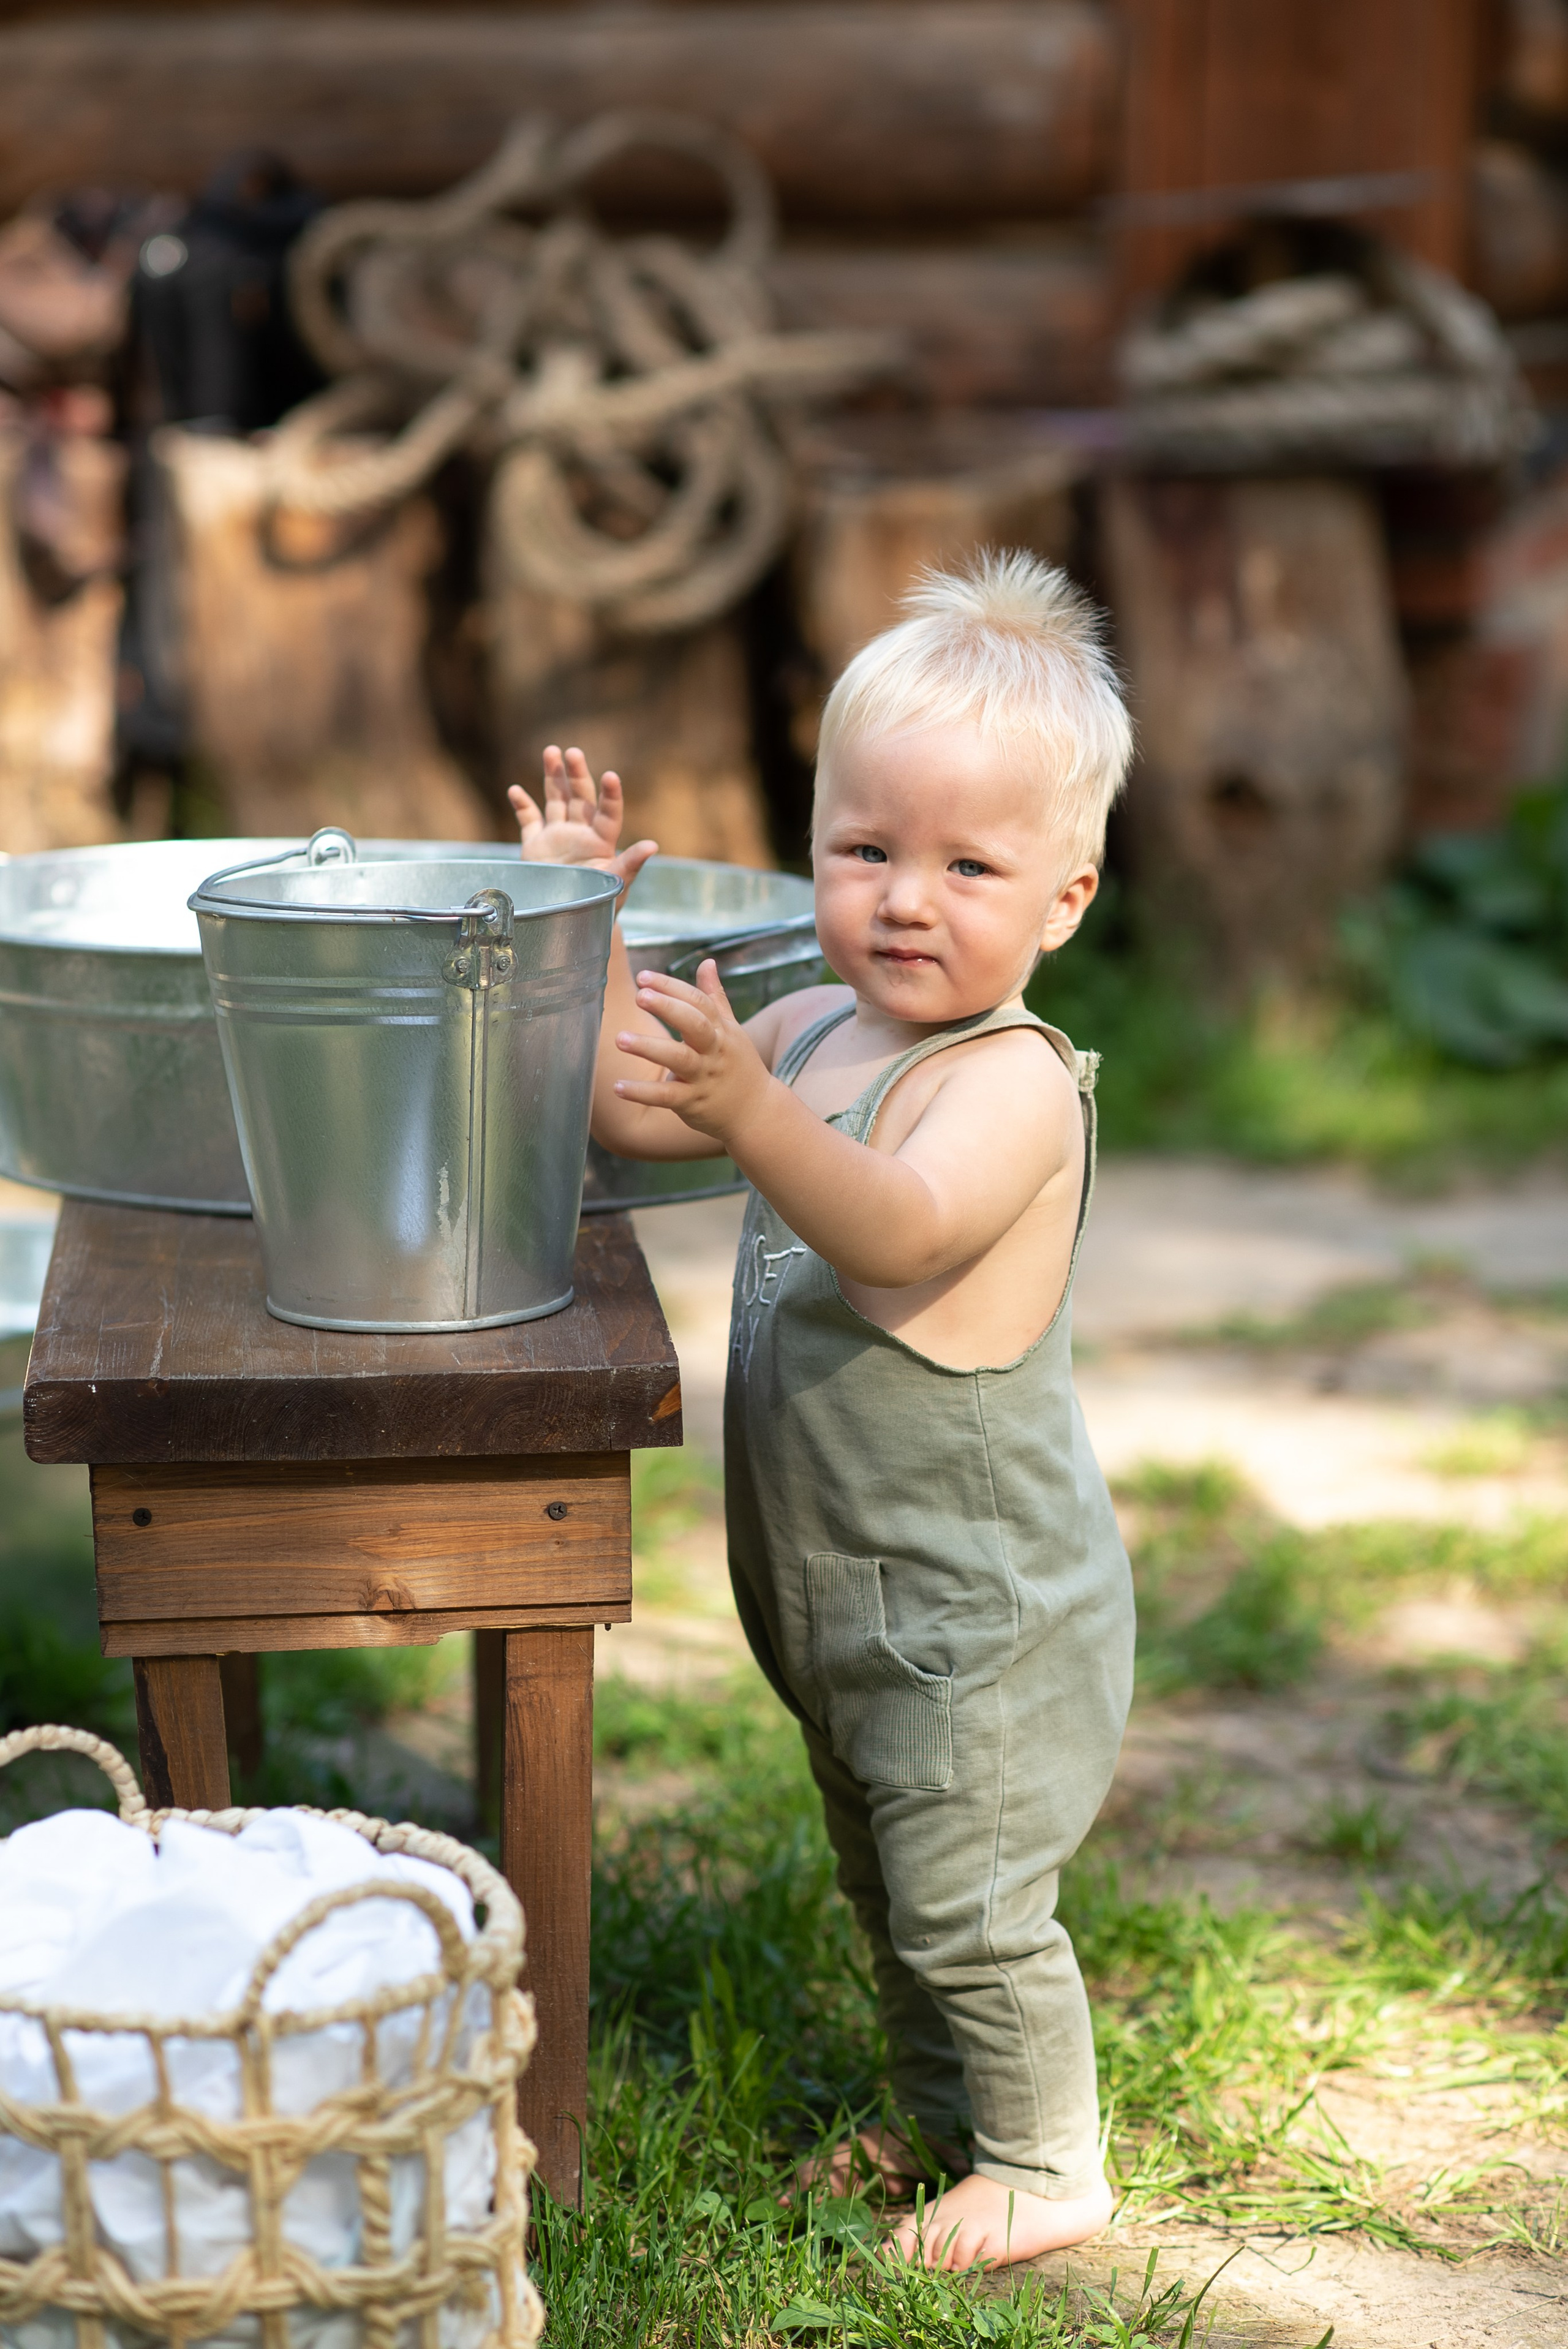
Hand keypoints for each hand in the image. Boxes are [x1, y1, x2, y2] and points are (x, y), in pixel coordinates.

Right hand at [509, 745, 656, 892]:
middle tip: (573, 752)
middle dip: (577, 774)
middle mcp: (581, 833)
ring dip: (553, 777)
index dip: (610, 795)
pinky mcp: (536, 846)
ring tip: (551, 751)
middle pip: (580, 797)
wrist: (575, 922)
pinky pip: (529, 820)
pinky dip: (522, 805)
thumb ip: (630, 864)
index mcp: (602, 841)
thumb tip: (653, 846)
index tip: (610, 777)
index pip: (609, 813)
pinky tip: (515, 790)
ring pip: (556, 800)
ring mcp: (558, 837)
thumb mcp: (618, 885)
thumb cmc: (604, 904)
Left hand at [614, 961, 772, 1143]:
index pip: (698, 1002)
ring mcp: (703, 1077)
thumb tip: (707, 963)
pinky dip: (642, 1093)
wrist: (756, 1112)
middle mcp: (713, 1050)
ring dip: (648, 1048)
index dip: (671, 987)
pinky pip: (666, 1097)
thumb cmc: (738, 1065)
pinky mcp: (693, 1102)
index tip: (643, 977)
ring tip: (619, 1038)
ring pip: (678, 1059)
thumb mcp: (731, 1029)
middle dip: (668, 1008)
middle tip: (640, 995)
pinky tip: (618, 1087)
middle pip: (694, 1024)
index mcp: (721, 1030)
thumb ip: (714, 997)